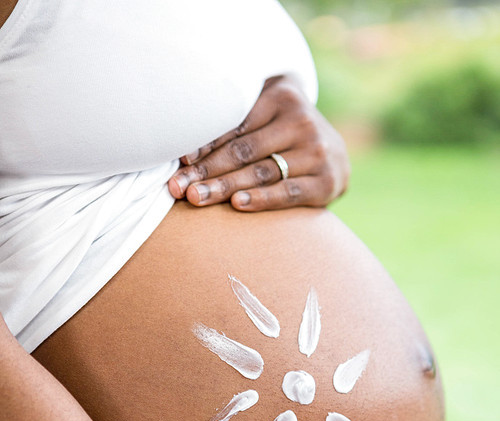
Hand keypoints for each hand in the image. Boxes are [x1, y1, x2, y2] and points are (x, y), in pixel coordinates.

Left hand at [168, 75, 350, 211]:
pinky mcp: (325, 181)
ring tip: (197, 198)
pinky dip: (261, 199)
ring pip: (261, 172)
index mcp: (282, 97)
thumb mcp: (267, 113)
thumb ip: (236, 118)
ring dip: (225, 187)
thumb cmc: (284, 134)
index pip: (235, 124)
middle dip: (207, 170)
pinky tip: (237, 204)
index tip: (179, 160)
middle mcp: (301, 121)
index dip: (205, 143)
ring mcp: (316, 152)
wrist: (335, 154)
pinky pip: (287, 192)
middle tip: (177, 187)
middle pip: (243, 150)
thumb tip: (182, 141)